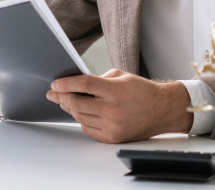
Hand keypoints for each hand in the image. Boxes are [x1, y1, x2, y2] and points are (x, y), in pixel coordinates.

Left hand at [46, 69, 192, 143]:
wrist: (161, 110)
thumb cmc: (141, 91)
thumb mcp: (121, 76)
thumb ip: (98, 79)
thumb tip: (76, 84)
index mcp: (116, 90)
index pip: (84, 84)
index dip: (66, 83)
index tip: (55, 83)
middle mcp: (113, 109)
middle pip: (77, 103)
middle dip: (61, 97)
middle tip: (53, 93)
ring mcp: (112, 125)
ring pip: (80, 117)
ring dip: (70, 108)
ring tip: (66, 101)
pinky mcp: (112, 137)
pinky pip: (88, 128)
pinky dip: (82, 119)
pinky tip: (80, 112)